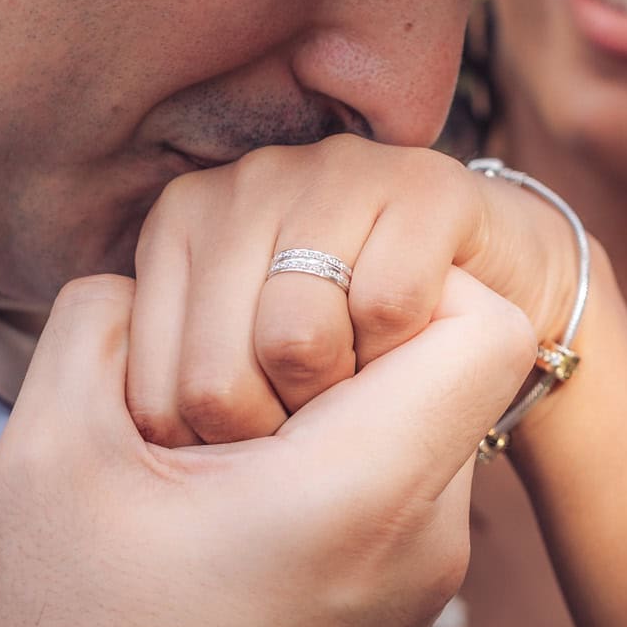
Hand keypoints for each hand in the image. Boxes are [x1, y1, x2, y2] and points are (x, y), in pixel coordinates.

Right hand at [0, 267, 532, 626]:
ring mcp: (428, 572)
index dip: (405, 280)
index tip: (303, 304)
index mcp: (362, 492)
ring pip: (432, 414)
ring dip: (342, 394)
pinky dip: (342, 452)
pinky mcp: (409, 598)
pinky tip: (244, 485)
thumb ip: (94, 327)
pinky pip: (410, 474)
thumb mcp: (49, 462)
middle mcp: (427, 533)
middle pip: (456, 361)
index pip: (486, 325)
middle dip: (359, 331)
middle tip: (248, 369)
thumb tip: (138, 272)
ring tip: (230, 435)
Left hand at [125, 135, 584, 445]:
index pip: (159, 393)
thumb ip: (177, 377)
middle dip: (273, 434)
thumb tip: (140, 443)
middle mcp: (247, 180)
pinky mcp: (427, 185)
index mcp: (180, 221)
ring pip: (295, 340)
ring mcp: (337, 171)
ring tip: (358, 383)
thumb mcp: (238, 358)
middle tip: (315, 423)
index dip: (214, 455)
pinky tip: (409, 343)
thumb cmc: (348, 338)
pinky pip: (386, 308)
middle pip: (218, 378)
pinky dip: (400, 356)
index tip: (259, 444)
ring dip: (337, 398)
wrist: (486, 279)